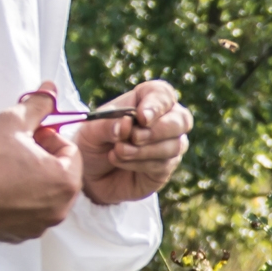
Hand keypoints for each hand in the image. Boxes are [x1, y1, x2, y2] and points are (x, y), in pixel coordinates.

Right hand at [0, 93, 84, 242]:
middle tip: (18, 149)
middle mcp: (58, 210)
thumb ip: (38, 105)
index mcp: (65, 182)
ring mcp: (39, 226)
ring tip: (7, 168)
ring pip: (46, 195)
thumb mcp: (12, 122)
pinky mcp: (19, 236)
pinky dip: (21, 201)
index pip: (71, 152)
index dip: (50, 138)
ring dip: (34, 180)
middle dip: (45, 160)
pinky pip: (29, 213)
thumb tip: (50, 88)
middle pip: (62, 176)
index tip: (30, 136)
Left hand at [65, 78, 190, 204]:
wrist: (89, 175)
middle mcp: (164, 120)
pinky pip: (164, 165)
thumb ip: (106, 125)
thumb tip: (126, 125)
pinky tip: (121, 162)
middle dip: (157, 130)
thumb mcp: (90, 131)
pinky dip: (140, 164)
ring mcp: (168, 145)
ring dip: (144, 150)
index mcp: (146, 100)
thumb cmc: (92, 144)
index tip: (142, 118)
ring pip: (175, 145)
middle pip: (181, 119)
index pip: (163, 94)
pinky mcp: (165, 167)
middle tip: (134, 138)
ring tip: (118, 151)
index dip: (157, 105)